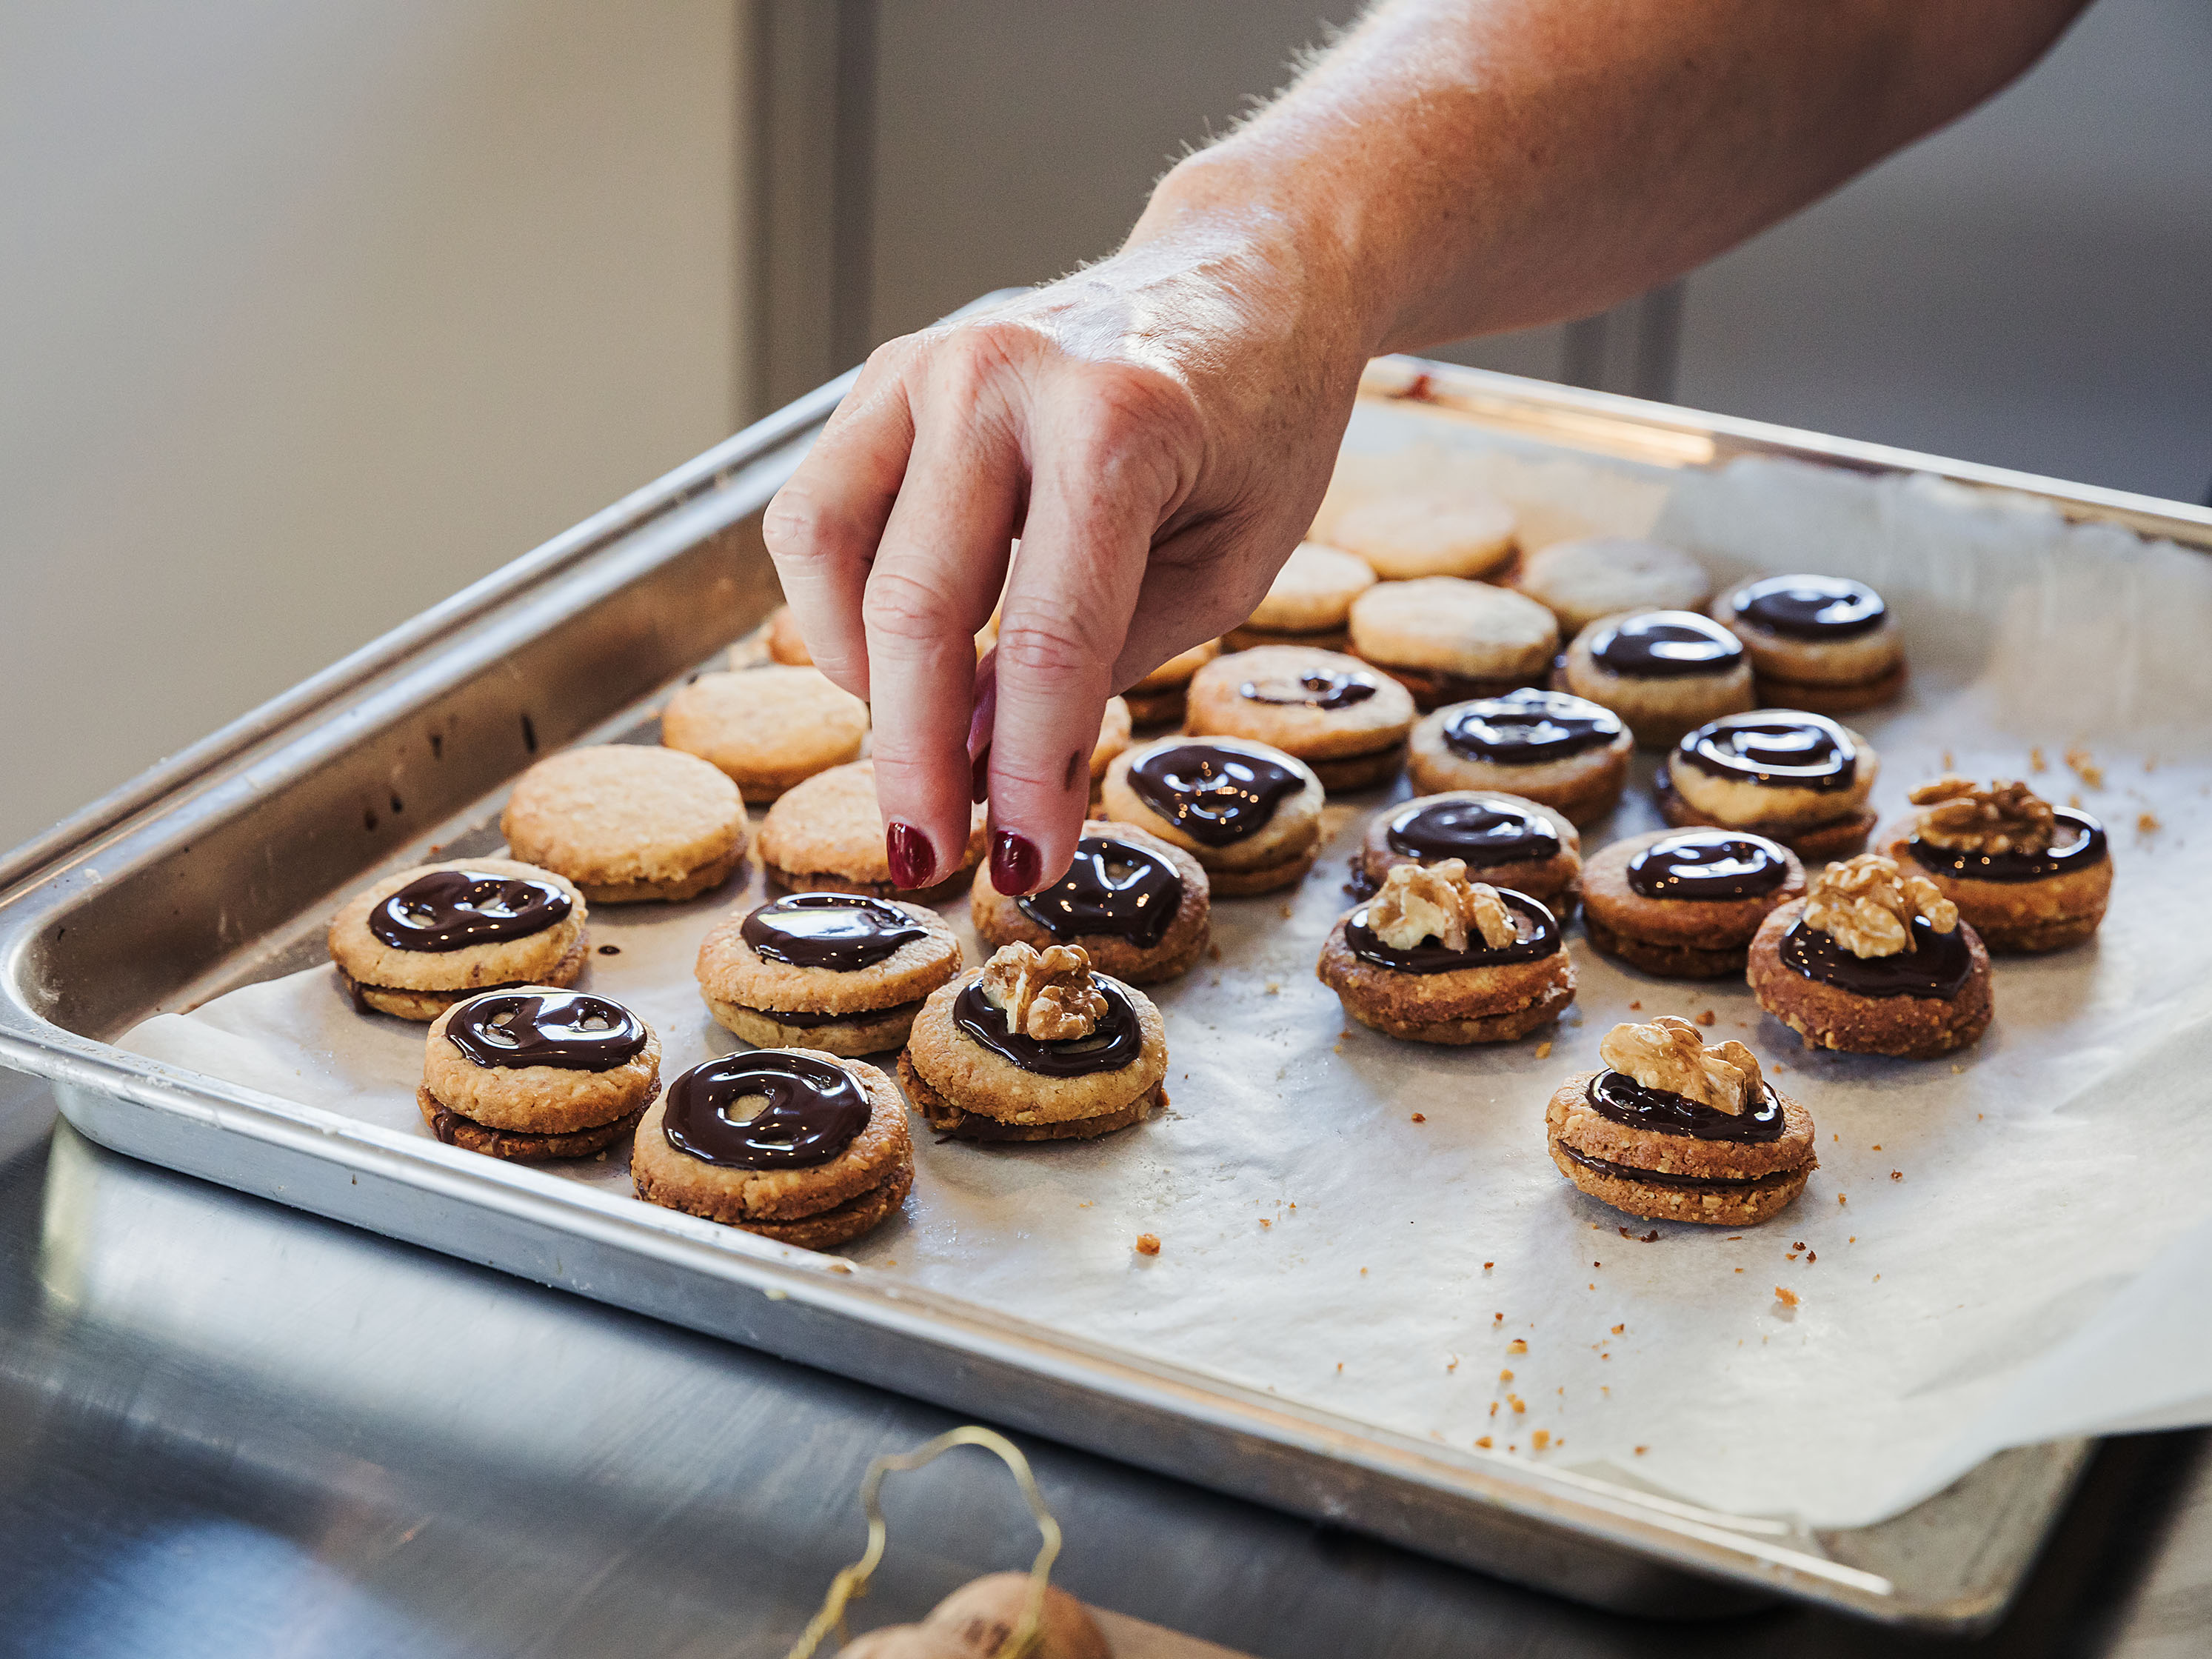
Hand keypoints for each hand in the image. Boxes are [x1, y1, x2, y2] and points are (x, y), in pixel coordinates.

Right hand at [761, 218, 1371, 894]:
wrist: (1251, 273)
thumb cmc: (1260, 425)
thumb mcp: (1231, 561)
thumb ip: (1108, 659)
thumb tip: (984, 766)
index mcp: (1120, 427)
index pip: (1049, 642)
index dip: (1027, 775)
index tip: (1025, 866)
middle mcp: (1006, 378)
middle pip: (918, 610)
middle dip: (917, 761)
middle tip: (934, 858)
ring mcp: (930, 362)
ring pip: (826, 549)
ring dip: (855, 679)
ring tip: (912, 746)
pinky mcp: (888, 370)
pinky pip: (816, 508)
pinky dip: (834, 603)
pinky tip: (892, 655)